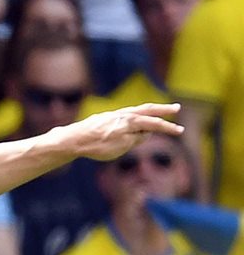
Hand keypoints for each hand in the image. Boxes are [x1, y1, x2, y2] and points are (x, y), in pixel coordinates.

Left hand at [57, 103, 183, 160]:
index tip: (181, 131)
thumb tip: (146, 132)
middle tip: (176, 108)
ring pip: (135, 111)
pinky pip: (124, 116)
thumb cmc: (97, 146)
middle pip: (147, 110)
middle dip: (162, 110)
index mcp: (130, 121)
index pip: (154, 123)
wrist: (72, 139)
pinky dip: (134, 117)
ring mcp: (113, 115)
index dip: (168, 127)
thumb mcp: (122, 146)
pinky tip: (133, 121)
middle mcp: (123, 114)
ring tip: (157, 113)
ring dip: (148, 112)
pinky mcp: (104, 118)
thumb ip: (137, 138)